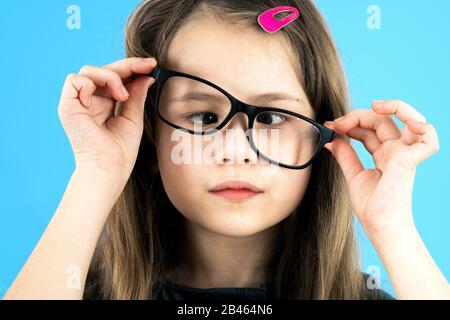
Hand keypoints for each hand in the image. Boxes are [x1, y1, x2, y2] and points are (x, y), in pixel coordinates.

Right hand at [58, 57, 156, 183]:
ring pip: (89, 70)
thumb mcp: (133, 117)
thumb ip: (136, 95)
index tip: (152, 64)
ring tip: (122, 96)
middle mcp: (90, 101)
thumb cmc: (121, 151)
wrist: (110, 168)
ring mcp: (77, 103)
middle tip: (147, 66)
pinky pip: (74, 80)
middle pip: (103, 70)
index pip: (115, 77)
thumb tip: (146, 75)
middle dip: (127, 65)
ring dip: (110, 77)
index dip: (132, 68)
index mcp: (104, 104)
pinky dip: (90, 84)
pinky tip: (105, 100)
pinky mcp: (67, 107)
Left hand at [323, 100, 439, 237]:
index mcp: (384, 154)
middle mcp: (396, 151)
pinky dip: (423, 128)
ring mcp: (404, 154)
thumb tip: (332, 138)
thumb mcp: (353, 174)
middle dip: (358, 116)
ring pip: (410, 120)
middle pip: (382, 120)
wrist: (378, 224)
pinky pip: (428, 141)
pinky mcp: (409, 161)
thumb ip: (345, 155)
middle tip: (337, 123)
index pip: (370, 128)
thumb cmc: (371, 206)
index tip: (331, 126)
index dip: (351, 123)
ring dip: (396, 108)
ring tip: (375, 106)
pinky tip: (407, 123)